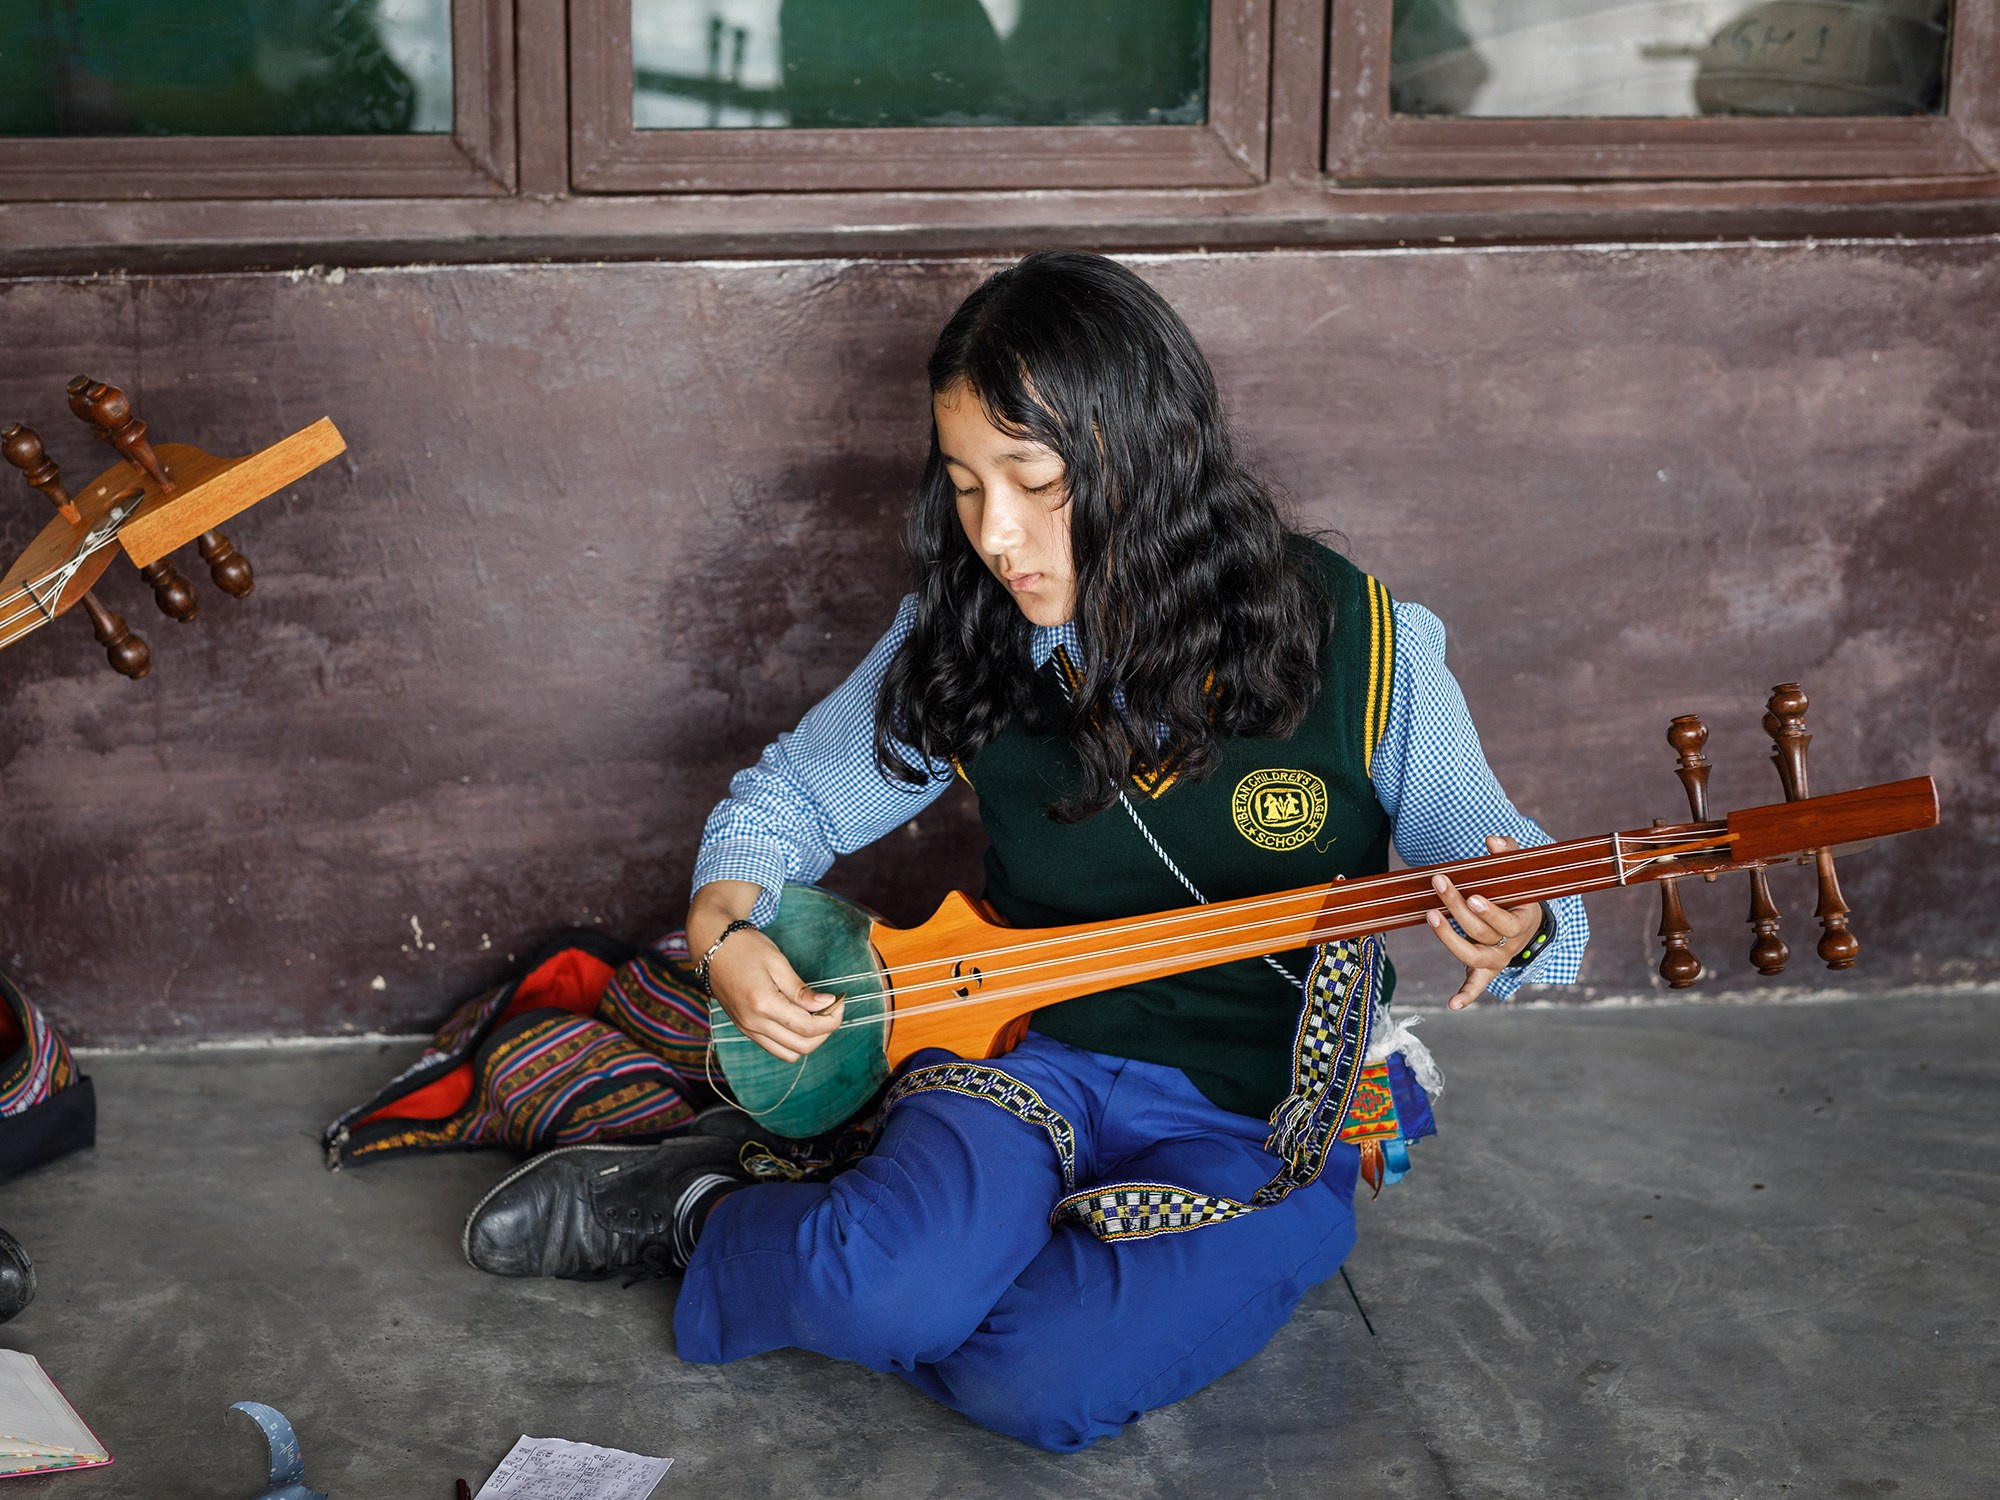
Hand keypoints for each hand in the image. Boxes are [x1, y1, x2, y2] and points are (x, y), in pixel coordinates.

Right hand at [705, 928, 844, 1063]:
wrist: (712, 945)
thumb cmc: (745, 947)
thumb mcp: (778, 963)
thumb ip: (801, 990)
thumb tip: (827, 1005)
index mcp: (763, 1004)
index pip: (807, 1027)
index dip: (831, 1019)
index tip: (840, 1002)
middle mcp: (753, 1023)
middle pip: (801, 1047)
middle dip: (824, 1031)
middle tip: (832, 1009)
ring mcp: (746, 1028)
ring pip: (788, 1053)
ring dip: (808, 1040)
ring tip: (816, 1016)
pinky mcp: (744, 1028)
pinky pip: (773, 1047)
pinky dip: (791, 1039)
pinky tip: (798, 1018)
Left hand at [1425, 835, 1544, 1010]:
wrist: (1527, 920)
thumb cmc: (1519, 892)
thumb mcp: (1519, 870)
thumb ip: (1509, 851)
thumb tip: (1493, 839)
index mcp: (1522, 922)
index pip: (1506, 922)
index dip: (1490, 912)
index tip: (1474, 897)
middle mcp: (1509, 946)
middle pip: (1481, 933)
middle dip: (1458, 909)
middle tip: (1440, 884)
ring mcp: (1496, 961)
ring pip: (1471, 956)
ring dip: (1448, 939)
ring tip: (1430, 915)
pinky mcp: (1484, 971)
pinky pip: (1476, 986)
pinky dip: (1466, 996)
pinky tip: (1452, 1005)